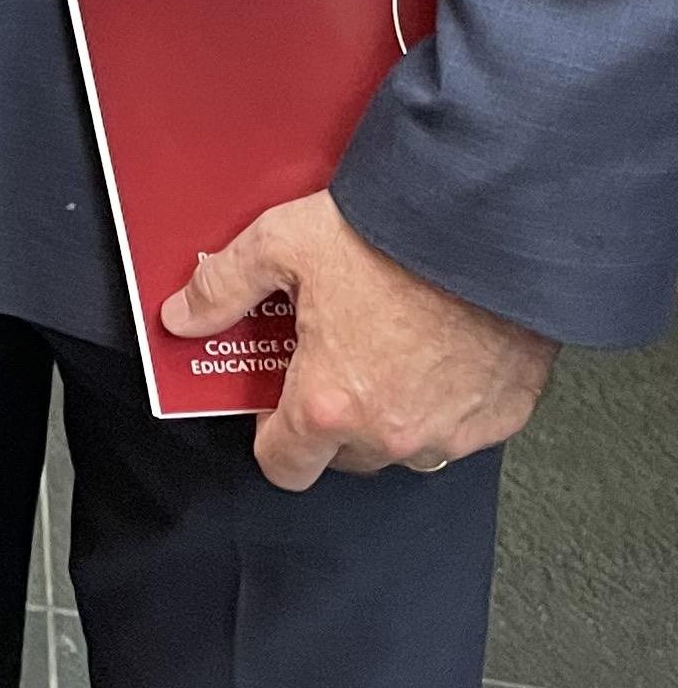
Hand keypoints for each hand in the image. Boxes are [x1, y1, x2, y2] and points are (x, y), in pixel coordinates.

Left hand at [164, 191, 557, 492]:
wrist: (492, 221)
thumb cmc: (393, 234)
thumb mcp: (283, 243)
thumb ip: (224, 287)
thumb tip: (184, 315)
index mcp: (332, 404)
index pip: (285, 466)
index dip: (271, 434)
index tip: (274, 400)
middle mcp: (393, 433)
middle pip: (343, 454)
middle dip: (330, 414)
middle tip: (331, 354)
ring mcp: (453, 430)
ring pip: (404, 444)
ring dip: (390, 411)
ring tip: (386, 346)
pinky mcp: (503, 415)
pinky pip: (460, 426)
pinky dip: (446, 399)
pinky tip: (439, 346)